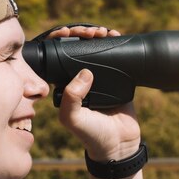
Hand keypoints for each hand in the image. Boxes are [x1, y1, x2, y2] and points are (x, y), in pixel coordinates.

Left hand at [48, 26, 140, 161]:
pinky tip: (116, 36)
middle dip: (83, 34)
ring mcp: (99, 79)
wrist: (119, 145)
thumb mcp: (73, 119)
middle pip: (78, 48)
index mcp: (65, 86)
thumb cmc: (91, 135)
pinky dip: (116, 44)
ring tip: (104, 32)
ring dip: (99, 36)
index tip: (68, 33)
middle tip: (91, 32)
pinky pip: (116, 57)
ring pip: (96, 50)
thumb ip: (72, 98)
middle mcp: (80, 80)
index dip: (61, 41)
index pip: (59, 57)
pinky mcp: (118, 79)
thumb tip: (85, 73)